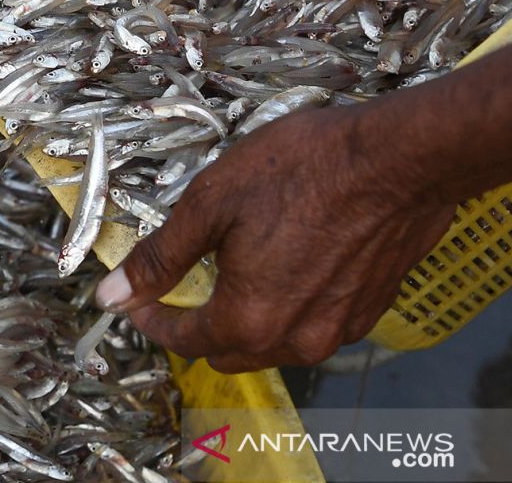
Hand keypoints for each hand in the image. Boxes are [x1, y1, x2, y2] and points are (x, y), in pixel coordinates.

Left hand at [94, 103, 455, 372]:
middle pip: (226, 353)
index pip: (182, 340)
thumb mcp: (211, 201)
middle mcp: (295, 339)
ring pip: (272, 344)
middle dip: (196, 326)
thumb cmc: (305, 169)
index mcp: (248, 318)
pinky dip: (288, 309)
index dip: (151, 318)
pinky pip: (313, 326)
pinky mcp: (369, 311)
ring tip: (236, 272)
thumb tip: (111, 293)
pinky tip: (287, 266)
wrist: (400, 158)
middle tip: (182, 284)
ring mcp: (338, 330)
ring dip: (244, 321)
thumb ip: (160, 256)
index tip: (136, 298)